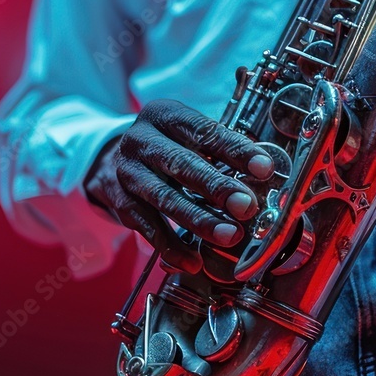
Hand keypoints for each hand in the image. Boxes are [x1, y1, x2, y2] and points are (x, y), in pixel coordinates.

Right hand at [84, 99, 273, 272]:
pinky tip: (193, 260)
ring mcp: (127, 171)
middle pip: (181, 164)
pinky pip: (146, 226)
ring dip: (199, 220)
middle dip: (217, 187)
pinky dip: (171, 246)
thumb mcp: (188, 133)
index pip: (204, 131)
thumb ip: (220, 149)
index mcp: (165, 114)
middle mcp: (141, 140)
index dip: (236, 151)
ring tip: (229, 235)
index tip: (264, 169)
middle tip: (246, 206)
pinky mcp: (119, 201)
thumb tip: (262, 175)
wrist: (111, 157)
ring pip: (164, 198)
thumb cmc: (166, 144)